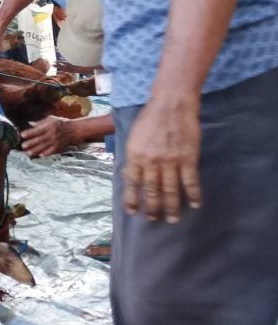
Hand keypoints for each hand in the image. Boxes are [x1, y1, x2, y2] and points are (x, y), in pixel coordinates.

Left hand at [22, 116, 76, 157]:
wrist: (74, 129)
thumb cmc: (61, 123)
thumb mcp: (51, 119)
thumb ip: (40, 122)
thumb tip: (30, 123)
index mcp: (49, 127)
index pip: (38, 130)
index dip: (30, 133)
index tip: (22, 135)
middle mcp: (52, 134)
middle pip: (40, 140)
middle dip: (31, 143)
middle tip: (22, 146)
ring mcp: (55, 141)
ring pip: (44, 147)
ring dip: (35, 150)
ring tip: (28, 153)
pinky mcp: (59, 146)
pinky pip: (51, 151)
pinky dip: (46, 153)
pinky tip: (40, 155)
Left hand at [123, 96, 201, 222]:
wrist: (171, 104)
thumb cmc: (150, 119)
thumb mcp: (134, 137)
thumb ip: (133, 157)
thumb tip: (130, 175)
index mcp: (135, 155)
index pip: (132, 183)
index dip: (132, 199)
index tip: (133, 212)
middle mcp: (151, 161)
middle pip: (152, 191)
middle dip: (153, 208)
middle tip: (154, 220)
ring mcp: (170, 161)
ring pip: (171, 190)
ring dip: (172, 207)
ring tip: (173, 219)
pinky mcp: (188, 158)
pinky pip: (190, 181)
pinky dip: (193, 195)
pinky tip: (194, 205)